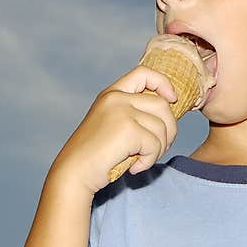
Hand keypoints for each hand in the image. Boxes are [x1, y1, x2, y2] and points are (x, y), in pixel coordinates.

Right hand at [49, 65, 179, 194]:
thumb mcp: (112, 124)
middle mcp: (116, 98)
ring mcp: (121, 112)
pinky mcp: (127, 130)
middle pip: (162, 104)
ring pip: (162, 127)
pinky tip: (135, 167)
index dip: (163, 83)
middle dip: (169, 129)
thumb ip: (133, 113)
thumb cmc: (95, 156)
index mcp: (112, 94)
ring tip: (142, 160)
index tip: (172, 99)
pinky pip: (155, 145)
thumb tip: (169, 112)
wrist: (73, 173)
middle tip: (159, 148)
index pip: (143, 73)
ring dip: (159, 149)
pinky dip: (149, 161)